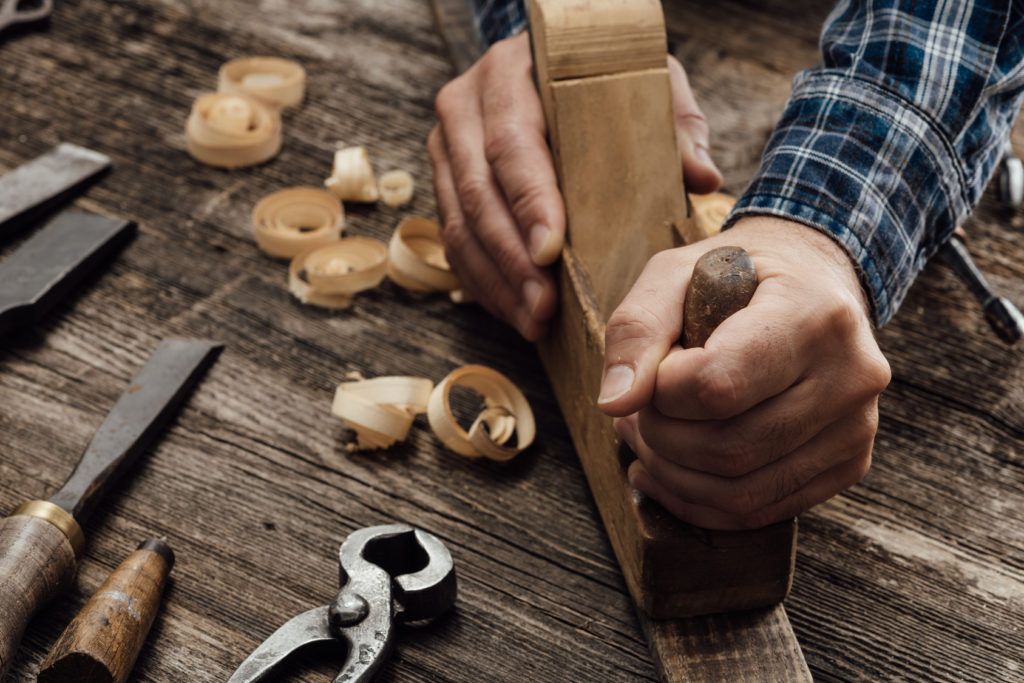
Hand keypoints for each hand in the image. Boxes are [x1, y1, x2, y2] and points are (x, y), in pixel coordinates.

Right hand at [428, 31, 721, 339]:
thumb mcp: (643, 81)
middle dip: (512, 258)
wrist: (550, 68)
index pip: (510, 142)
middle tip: (544, 305)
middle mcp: (464, 110)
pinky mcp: (446, 188)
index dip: (528, 200)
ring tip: (535, 321)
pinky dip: (487, 285)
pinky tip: (519, 313)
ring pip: (459, 227)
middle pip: (478, 193)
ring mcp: (448, 151)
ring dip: (498, 282)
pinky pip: (456, 246)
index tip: (552, 250)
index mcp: (509, 74)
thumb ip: (675, 124)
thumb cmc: (600, 81)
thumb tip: (702, 177)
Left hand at [597, 217, 890, 529]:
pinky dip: (699, 502)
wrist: (811, 283)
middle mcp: (850, 376)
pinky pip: (762, 510)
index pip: (719, 386)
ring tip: (646, 437)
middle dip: (661, 438)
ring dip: (672, 476)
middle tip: (636, 411)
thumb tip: (613, 403)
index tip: (654, 370)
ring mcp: (858, 427)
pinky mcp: (850, 463)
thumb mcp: (675, 273)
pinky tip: (666, 470)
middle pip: (729, 448)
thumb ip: (637, 329)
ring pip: (743, 492)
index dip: (663, 391)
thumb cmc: (738, 273)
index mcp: (815, 315)